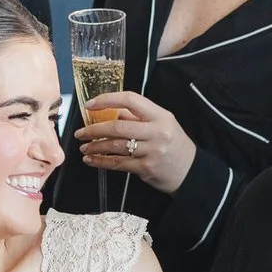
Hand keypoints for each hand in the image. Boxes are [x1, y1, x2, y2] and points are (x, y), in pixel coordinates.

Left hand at [75, 91, 196, 194]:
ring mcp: (152, 151)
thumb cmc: (173, 144)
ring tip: (84, 147)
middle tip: (81, 132)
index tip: (90, 105)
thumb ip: (137, 117)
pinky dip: (102, 162)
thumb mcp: (162, 123)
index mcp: (160, 116)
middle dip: (94, 129)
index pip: (130, 100)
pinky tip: (91, 160)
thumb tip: (109, 111)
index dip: (107, 100)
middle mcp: (157, 132)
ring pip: (116, 146)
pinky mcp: (146, 168)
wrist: (190, 171)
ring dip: (95, 146)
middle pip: (118, 126)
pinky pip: (118, 163)